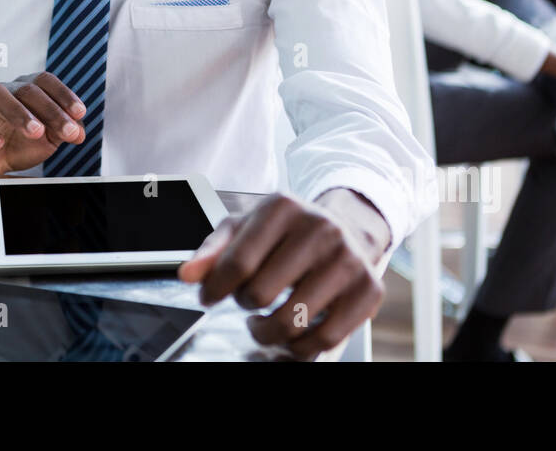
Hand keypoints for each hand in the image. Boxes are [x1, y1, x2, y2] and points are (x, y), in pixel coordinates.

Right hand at [0, 71, 86, 176]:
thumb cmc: (17, 144)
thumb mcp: (47, 140)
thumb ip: (64, 132)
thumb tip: (80, 131)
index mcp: (27, 90)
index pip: (46, 81)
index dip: (64, 94)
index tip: (80, 113)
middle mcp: (5, 91)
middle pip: (27, 89)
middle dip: (50, 110)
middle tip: (66, 130)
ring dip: (18, 112)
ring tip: (35, 131)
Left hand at [178, 190, 388, 359]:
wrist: (347, 229)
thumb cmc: (287, 232)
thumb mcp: (246, 228)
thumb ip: (214, 250)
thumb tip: (187, 275)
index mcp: (283, 207)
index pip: (237, 262)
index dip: (215, 289)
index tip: (209, 297)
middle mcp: (320, 228)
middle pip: (261, 294)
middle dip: (244, 307)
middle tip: (248, 302)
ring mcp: (348, 259)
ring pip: (292, 321)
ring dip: (267, 333)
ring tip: (264, 323)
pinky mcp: (368, 289)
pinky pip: (325, 338)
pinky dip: (301, 348)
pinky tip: (292, 335)